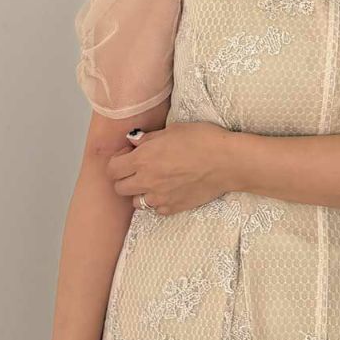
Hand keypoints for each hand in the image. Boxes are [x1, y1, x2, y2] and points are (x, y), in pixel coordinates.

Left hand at [106, 121, 234, 214]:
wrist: (227, 162)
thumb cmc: (202, 140)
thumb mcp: (172, 130)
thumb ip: (148, 139)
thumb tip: (135, 141)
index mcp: (143, 159)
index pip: (112, 169)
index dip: (117, 162)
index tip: (128, 156)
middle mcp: (147, 181)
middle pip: (119, 188)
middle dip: (124, 178)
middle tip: (138, 169)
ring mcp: (160, 197)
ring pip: (136, 202)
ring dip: (140, 192)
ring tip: (154, 182)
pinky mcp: (174, 207)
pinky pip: (156, 209)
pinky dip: (158, 202)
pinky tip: (169, 190)